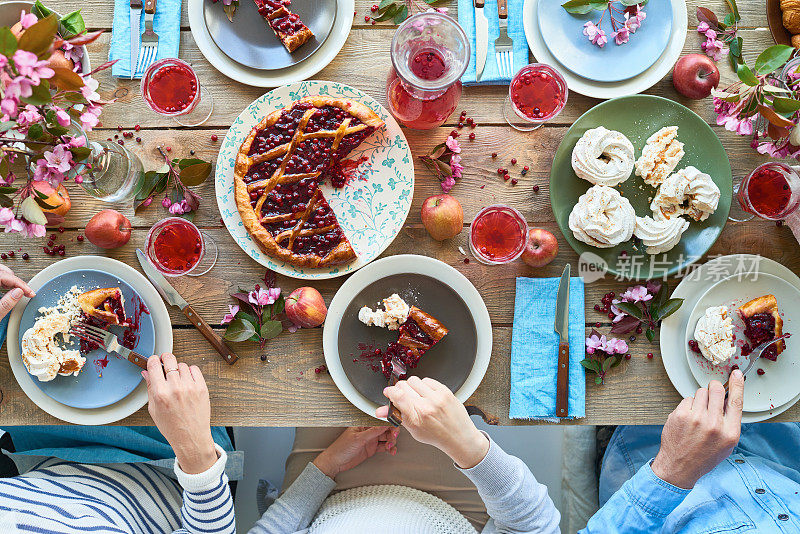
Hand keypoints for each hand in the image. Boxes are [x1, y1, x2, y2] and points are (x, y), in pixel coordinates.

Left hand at [0, 266, 34, 319]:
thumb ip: (6, 303)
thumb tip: (19, 292)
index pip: (4, 277)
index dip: (20, 284)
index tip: (29, 292)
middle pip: (1, 272)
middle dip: (14, 279)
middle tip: (24, 290)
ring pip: (0, 274)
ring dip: (9, 279)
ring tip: (18, 289)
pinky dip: (4, 282)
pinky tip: (8, 289)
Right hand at [142, 353, 216, 474]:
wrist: (191, 437)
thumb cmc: (172, 426)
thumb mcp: (154, 409)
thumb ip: (150, 388)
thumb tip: (146, 373)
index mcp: (160, 394)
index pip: (154, 366)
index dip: (153, 360)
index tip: (154, 361)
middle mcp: (175, 388)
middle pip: (170, 360)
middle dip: (165, 358)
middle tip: (165, 362)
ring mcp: (190, 387)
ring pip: (182, 365)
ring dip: (178, 369)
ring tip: (177, 380)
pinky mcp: (202, 388)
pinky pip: (195, 369)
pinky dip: (190, 372)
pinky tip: (187, 380)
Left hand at [313, 426, 398, 478]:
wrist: (336, 462)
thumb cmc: (341, 448)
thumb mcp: (358, 439)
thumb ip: (373, 432)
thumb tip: (384, 424)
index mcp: (364, 425)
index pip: (379, 421)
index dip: (388, 423)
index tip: (395, 426)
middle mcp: (368, 431)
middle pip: (385, 429)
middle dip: (392, 433)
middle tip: (394, 438)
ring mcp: (370, 440)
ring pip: (386, 438)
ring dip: (391, 442)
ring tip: (391, 447)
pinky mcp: (371, 449)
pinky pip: (384, 447)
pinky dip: (389, 449)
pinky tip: (391, 451)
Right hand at [376, 376, 488, 468]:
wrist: (459, 437)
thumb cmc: (436, 435)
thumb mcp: (413, 430)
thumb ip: (396, 417)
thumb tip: (379, 411)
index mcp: (416, 418)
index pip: (397, 395)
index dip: (390, 391)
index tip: (388, 392)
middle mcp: (426, 407)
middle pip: (403, 385)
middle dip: (400, 390)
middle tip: (405, 397)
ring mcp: (437, 398)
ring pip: (414, 380)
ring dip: (412, 386)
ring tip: (418, 396)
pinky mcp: (445, 391)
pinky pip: (427, 380)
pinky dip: (425, 385)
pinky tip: (428, 395)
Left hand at [651, 370, 743, 488]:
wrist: (680, 466)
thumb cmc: (704, 456)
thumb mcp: (726, 443)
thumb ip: (729, 421)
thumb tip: (728, 398)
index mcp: (729, 432)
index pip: (736, 401)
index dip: (738, 384)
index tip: (737, 373)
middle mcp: (713, 424)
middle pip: (716, 389)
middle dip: (714, 389)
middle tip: (711, 397)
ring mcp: (695, 418)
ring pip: (701, 392)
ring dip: (700, 399)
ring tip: (698, 415)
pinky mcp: (680, 415)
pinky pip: (687, 399)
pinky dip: (688, 406)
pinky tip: (687, 419)